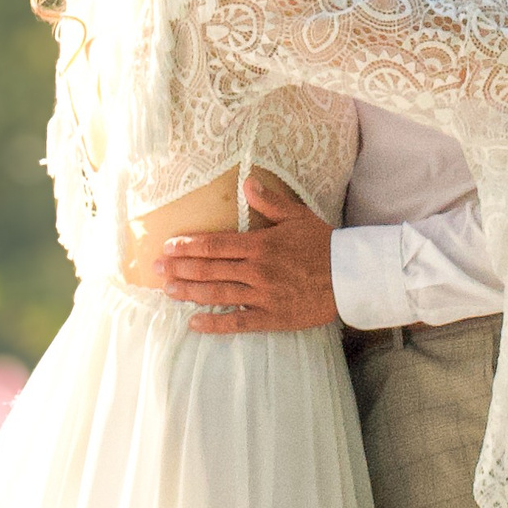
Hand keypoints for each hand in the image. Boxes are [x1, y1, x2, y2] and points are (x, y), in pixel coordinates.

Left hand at [154, 178, 340, 334]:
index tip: (168, 246)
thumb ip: (270, 202)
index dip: (188, 246)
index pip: (215, 245)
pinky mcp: (273, 317)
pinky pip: (238, 322)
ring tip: (168, 291)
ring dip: (190, 292)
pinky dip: (215, 324)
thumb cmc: (324, 244)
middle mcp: (257, 270)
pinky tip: (194, 323)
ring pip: (218, 294)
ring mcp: (263, 295)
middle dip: (179, 268)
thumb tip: (247, 183)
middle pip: (210, 269)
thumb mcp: (298, 216)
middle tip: (156, 269)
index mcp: (260, 245)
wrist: (351, 276)